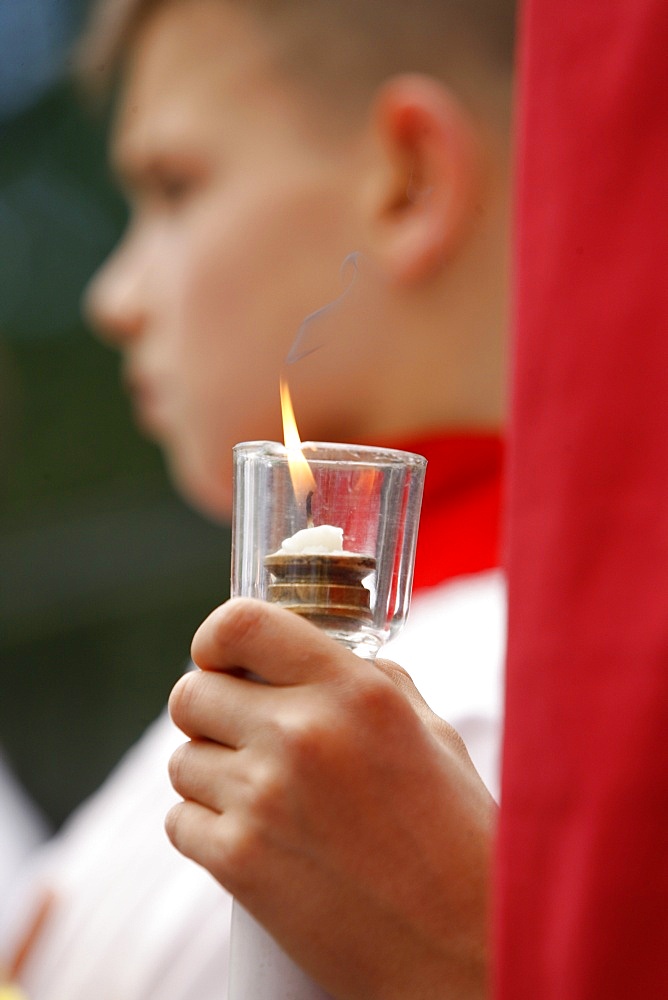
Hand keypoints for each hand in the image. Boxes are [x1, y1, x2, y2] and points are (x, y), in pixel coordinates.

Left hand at [166, 598, 494, 999]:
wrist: (462, 946)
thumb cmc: (457, 835)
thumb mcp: (430, 732)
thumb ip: (370, 680)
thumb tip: (315, 656)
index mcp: (353, 690)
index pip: (239, 624)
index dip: (215, 639)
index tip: (221, 658)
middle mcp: (302, 732)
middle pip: (191, 692)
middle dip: (208, 710)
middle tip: (241, 734)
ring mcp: (264, 798)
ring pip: (180, 759)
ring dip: (209, 773)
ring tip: (259, 795)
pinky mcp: (238, 862)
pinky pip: (178, 820)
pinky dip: (204, 828)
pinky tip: (251, 836)